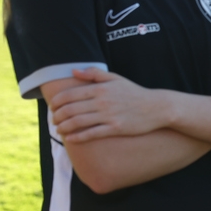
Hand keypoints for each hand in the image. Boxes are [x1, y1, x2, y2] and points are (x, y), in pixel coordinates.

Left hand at [50, 68, 165, 141]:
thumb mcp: (116, 78)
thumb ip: (94, 74)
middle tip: (54, 120)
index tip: (53, 107)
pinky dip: (78, 137)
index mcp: (100, 88)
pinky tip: (71, 139)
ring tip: (59, 129)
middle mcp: (102, 102)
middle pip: (70, 109)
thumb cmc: (135, 93)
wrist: (157, 107)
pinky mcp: (115, 128)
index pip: (70, 95)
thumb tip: (73, 71)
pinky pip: (91, 133)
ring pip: (78, 122)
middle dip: (57, 116)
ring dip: (64, 127)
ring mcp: (109, 115)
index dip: (56, 102)